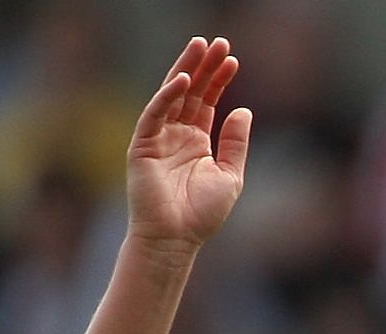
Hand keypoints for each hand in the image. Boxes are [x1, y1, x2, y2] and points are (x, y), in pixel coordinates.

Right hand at [127, 37, 250, 250]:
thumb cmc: (202, 213)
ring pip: (172, 95)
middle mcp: (176, 134)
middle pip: (191, 92)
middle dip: (203, 66)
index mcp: (196, 140)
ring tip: (200, 47)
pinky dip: (167, 96)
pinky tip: (182, 80)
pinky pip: (154, 114)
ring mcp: (157, 137)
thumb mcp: (230, 174)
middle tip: (217, 43)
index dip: (220, 80)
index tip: (233, 60)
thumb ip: (235, 142)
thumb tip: (243, 110)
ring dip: (185, 70)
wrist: (176, 238)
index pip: (208, 101)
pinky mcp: (142, 144)